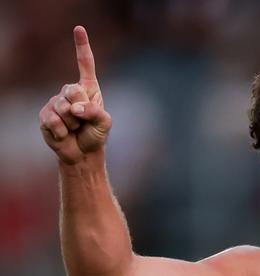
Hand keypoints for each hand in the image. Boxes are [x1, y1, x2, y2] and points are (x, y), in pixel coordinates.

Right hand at [39, 26, 111, 164]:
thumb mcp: (105, 123)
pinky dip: (61, 131)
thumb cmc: (96, 134)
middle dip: (82, 109)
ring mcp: (56, 102)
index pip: (85, 65)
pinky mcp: (45, 115)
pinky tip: (64, 134)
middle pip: (73, 90)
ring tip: (74, 129)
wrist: (82, 153)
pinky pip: (53, 121)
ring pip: (63, 108)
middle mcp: (70, 92)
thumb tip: (75, 108)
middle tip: (83, 121)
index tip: (79, 28)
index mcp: (88, 89)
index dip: (82, 46)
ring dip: (72, 123)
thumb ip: (96, 112)